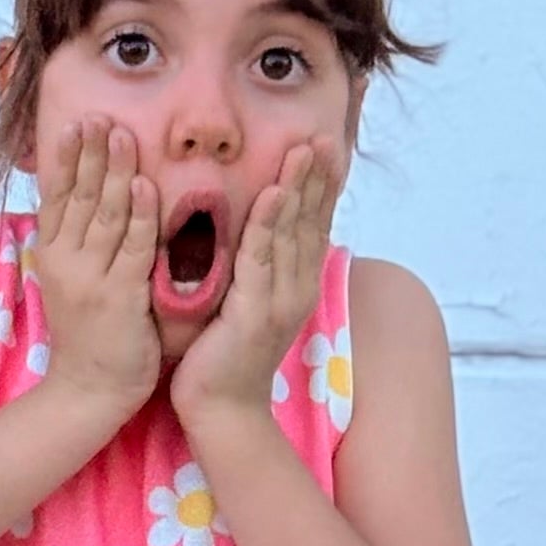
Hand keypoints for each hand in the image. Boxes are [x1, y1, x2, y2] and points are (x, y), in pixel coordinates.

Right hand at [27, 119, 163, 431]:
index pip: (57, 195)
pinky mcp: (119, 298)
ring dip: (114, 171)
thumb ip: (80, 240)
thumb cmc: (91, 333)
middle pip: (79, 195)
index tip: (75, 122)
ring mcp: (91, 279)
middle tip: (101, 113)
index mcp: (53, 254)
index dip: (66, 158)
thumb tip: (87, 198)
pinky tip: (145, 186)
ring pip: (105, 214)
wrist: (89, 390)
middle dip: (91, 152)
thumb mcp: (74, 279)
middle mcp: (66, 261)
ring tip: (122, 132)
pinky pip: (132, 250)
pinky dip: (140, 217)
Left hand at [168, 136, 340, 439]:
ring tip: (304, 148)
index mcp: (296, 285)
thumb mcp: (246, 303)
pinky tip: (272, 193)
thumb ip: (255, 269)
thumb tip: (256, 234)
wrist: (221, 411)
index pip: (313, 224)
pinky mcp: (255, 313)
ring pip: (291, 234)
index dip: (320, 185)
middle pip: (310, 222)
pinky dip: (267, 224)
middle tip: (323, 134)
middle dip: (317, 177)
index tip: (324, 145)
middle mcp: (296, 289)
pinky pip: (261, 259)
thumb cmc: (224, 357)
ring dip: (298, 188)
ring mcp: (280, 301)